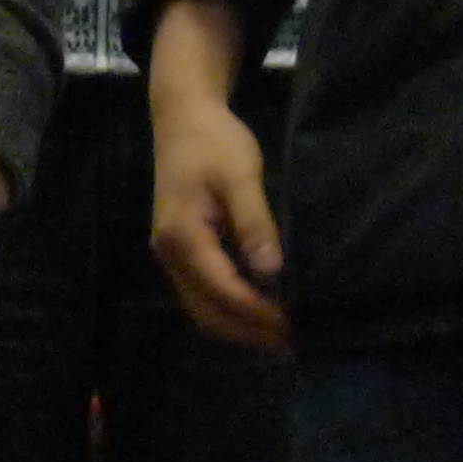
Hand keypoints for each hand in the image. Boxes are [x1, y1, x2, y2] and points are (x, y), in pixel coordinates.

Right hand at [144, 0, 287, 353]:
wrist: (181, 115)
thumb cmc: (214, 140)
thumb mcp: (241, 175)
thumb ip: (254, 222)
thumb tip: (272, 272)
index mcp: (184, 236)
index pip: (224, 290)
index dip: (258, 314)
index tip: (293, 327)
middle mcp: (169, 253)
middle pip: (206, 312)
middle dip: (247, 333)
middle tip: (290, 346)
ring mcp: (169, 254)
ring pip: (201, 308)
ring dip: (237, 327)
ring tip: (278, 338)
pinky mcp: (178, 249)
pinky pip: (201, 294)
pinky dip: (228, 310)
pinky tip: (257, 311)